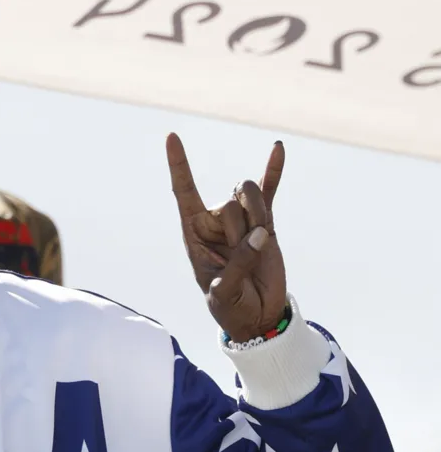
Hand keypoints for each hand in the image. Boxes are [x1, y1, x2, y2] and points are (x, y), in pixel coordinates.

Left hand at [166, 133, 285, 342]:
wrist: (257, 316)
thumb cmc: (229, 306)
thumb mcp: (224, 292)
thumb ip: (238, 264)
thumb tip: (261, 234)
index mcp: (194, 232)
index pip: (183, 191)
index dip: (178, 165)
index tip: (172, 136)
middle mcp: (214, 220)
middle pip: (229, 202)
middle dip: (240, 231)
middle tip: (240, 258)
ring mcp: (241, 219)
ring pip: (250, 196)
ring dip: (258, 219)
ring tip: (257, 246)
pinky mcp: (265, 222)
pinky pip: (269, 191)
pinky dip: (274, 170)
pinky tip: (278, 148)